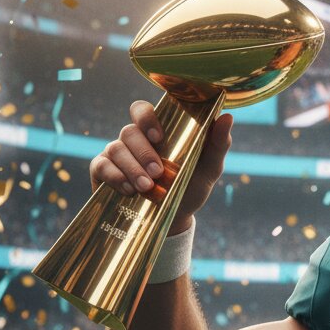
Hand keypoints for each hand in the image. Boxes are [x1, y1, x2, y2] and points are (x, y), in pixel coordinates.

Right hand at [88, 100, 233, 233]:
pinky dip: (115, 176)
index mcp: (157, 131)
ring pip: (115, 148)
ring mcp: (116, 154)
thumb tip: (228, 116)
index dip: (147, 118)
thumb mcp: (209, 169)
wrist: (174, 219)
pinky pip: (101, 166)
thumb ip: (218, 144)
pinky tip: (129, 190)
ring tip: (147, 187)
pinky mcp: (103, 172)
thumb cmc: (191, 187)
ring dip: (132, 168)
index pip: (142, 110)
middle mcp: (134, 139)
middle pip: (129, 131)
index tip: (159, 136)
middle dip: (143, 152)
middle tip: (158, 172)